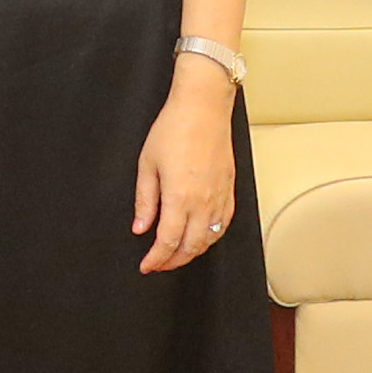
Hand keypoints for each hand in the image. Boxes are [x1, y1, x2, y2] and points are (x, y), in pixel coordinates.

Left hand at [133, 57, 242, 275]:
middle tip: (159, 263)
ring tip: (177, 254)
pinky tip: (201, 236)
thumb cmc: (174, 129)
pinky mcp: (230, 189)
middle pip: (191, 246)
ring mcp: (220, 196)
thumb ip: (145, 201)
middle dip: (173, 261)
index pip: (168, 242)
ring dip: (193, 252)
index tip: (147, 265)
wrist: (203, 107)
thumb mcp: (147, 165)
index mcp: (180, 197)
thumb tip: (141, 228)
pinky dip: (211, 237)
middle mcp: (204, 202)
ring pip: (210, 239)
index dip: (156, 259)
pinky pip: (224, 224)